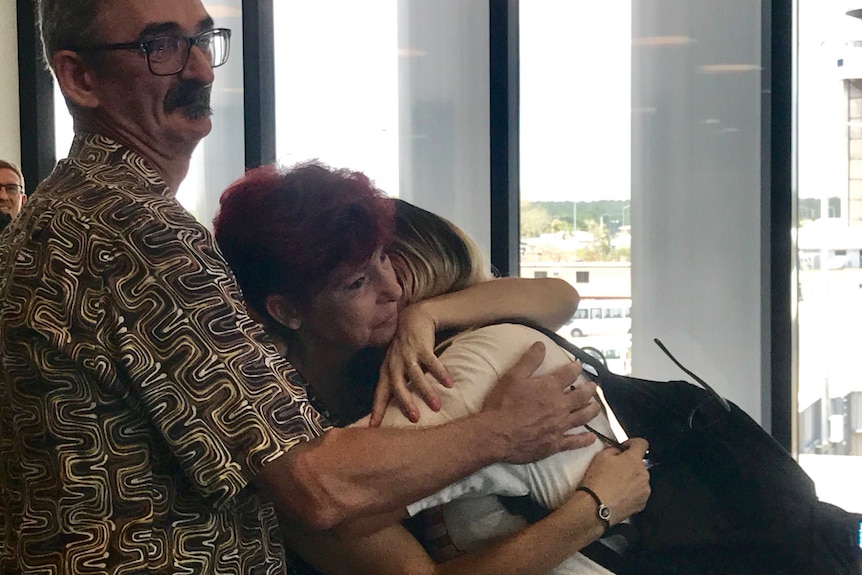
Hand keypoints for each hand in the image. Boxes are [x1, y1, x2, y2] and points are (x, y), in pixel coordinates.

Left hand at [369, 304, 453, 426]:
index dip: (377, 410)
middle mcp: (395, 363)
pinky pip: (432, 361)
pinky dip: (440, 373)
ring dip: (426, 391)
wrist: (413, 317)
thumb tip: (398, 409)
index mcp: (387, 370)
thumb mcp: (396, 364)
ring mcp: (408, 354)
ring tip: (437, 406)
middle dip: (405, 403)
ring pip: (416, 375)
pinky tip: (449, 383)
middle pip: (397, 386)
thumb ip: (396, 383)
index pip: (380, 393)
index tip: (373, 428)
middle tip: (415, 418)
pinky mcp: (422, 346)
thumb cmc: (405, 347)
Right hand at [481, 341, 601, 463]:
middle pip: (582, 396)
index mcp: (550, 387)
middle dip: (589, 389)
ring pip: (583, 417)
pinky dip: (585, 439)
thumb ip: (529, 360)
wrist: (496, 434)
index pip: (569, 374)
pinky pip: (575, 442)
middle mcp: (560, 406)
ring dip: (592, 410)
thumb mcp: (513, 376)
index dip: (575, 368)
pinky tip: (591, 438)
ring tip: (596, 407)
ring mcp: (559, 426)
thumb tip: (541, 344)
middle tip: (593, 387)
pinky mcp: (555, 444)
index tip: (578, 366)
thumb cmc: (502, 404)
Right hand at [578, 437, 650, 524]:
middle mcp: (643, 475)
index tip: (626, 447)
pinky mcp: (641, 504)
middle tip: (614, 469)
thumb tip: (618, 451)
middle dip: (629, 465)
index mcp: (634, 460)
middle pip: (639, 464)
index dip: (632, 443)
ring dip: (630, 479)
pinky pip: (638, 493)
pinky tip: (617, 494)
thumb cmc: (597, 483)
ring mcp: (644, 491)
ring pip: (639, 479)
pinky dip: (630, 492)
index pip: (642, 443)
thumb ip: (614, 449)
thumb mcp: (600, 456)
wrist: (595, 507)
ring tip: (614, 485)